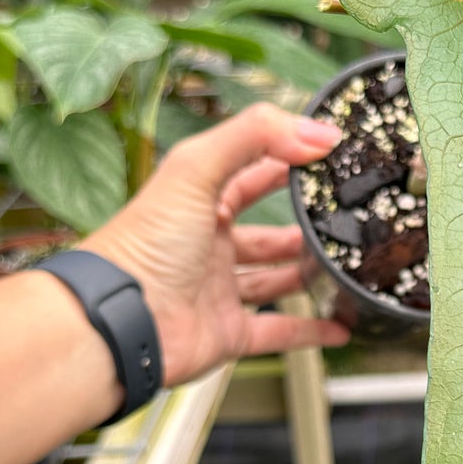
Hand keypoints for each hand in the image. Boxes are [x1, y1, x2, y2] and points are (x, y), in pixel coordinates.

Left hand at [86, 103, 347, 385]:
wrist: (119, 322)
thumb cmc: (143, 245)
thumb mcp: (196, 169)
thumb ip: (254, 136)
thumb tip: (317, 131)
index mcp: (198, 202)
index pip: (250, 173)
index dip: (286, 161)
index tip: (328, 155)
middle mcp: (208, 245)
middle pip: (265, 232)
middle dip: (301, 224)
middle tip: (340, 217)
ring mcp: (218, 290)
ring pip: (273, 280)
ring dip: (306, 274)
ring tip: (343, 265)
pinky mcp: (226, 333)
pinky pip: (276, 332)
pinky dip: (309, 331)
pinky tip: (340, 324)